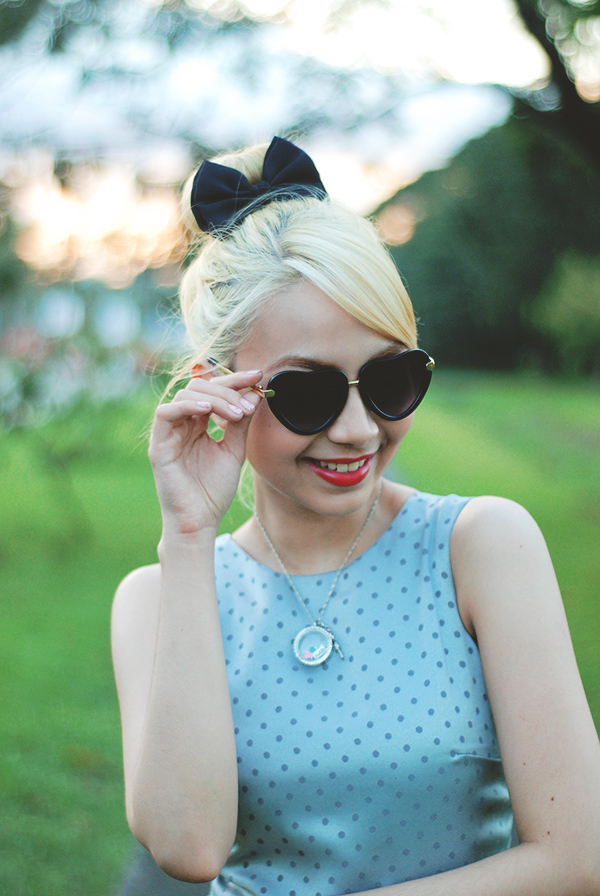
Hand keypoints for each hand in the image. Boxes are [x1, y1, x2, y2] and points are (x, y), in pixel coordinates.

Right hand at [148, 368, 262, 534]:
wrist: (200, 521)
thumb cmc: (214, 490)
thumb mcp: (234, 450)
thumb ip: (241, 423)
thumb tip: (255, 394)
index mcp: (197, 424)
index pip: (213, 390)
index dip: (235, 380)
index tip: (258, 376)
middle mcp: (181, 424)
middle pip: (199, 386)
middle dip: (227, 387)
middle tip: (249, 399)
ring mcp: (168, 434)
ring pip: (184, 395)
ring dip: (215, 398)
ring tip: (237, 413)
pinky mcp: (158, 446)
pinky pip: (165, 414)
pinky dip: (186, 406)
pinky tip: (208, 410)